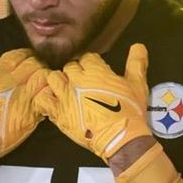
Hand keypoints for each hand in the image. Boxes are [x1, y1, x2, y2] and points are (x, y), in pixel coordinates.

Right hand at [0, 49, 48, 173]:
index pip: (17, 55)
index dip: (25, 55)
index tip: (27, 59)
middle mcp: (11, 82)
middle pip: (34, 63)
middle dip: (38, 64)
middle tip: (38, 70)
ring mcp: (23, 97)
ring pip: (44, 76)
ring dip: (46, 77)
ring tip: (43, 82)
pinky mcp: (32, 113)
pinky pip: (47, 96)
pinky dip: (49, 94)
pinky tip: (46, 96)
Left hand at [34, 44, 152, 160]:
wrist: (120, 136)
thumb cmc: (130, 110)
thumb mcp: (137, 84)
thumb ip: (136, 63)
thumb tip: (138, 46)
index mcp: (96, 71)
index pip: (87, 58)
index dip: (92, 63)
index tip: (96, 71)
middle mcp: (77, 80)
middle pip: (69, 66)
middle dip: (76, 72)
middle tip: (83, 81)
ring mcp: (65, 96)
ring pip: (53, 78)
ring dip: (59, 81)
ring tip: (66, 88)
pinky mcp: (58, 113)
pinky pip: (43, 99)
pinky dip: (46, 98)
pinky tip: (53, 100)